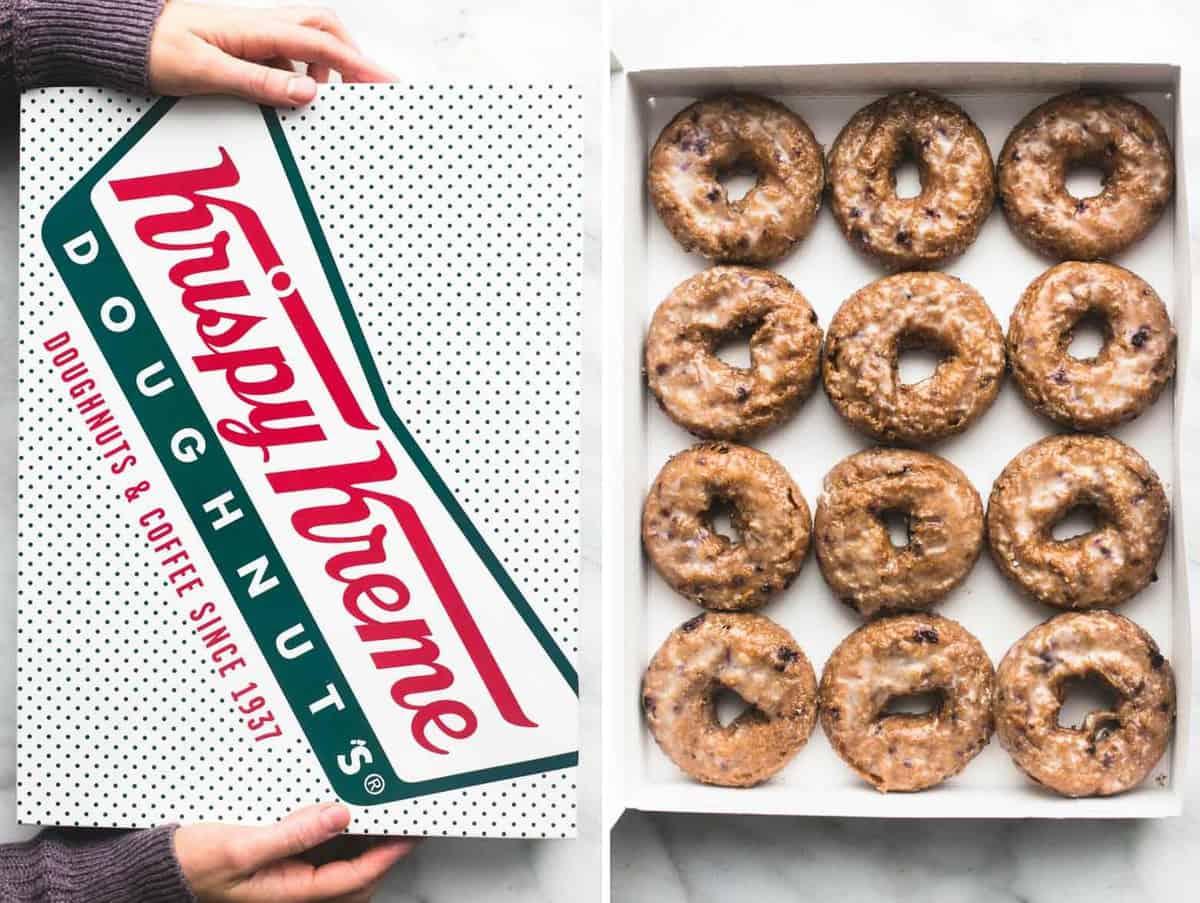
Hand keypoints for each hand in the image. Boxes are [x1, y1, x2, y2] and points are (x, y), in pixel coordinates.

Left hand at [148, 2, 393, 106]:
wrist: (122, 37)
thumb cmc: (154, 49)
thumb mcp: (206, 72)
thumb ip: (259, 82)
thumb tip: (305, 92)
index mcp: (255, 29)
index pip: (321, 45)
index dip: (359, 64)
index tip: (386, 82)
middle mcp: (259, 25)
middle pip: (325, 28)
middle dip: (351, 55)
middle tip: (366, 87)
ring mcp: (254, 33)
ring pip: (308, 39)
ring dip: (325, 65)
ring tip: (324, 98)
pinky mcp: (245, 44)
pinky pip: (287, 54)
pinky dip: (301, 73)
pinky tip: (291, 95)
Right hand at [174, 802, 416, 901]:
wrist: (158, 870)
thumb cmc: (190, 864)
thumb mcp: (240, 846)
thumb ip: (292, 833)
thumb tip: (337, 816)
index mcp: (287, 893)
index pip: (351, 879)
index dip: (384, 857)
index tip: (405, 836)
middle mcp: (291, 892)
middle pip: (352, 883)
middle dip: (381, 860)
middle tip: (401, 830)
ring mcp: (285, 882)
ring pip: (339, 875)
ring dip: (363, 854)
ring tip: (379, 825)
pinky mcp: (278, 869)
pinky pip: (319, 863)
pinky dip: (338, 846)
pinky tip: (339, 822)